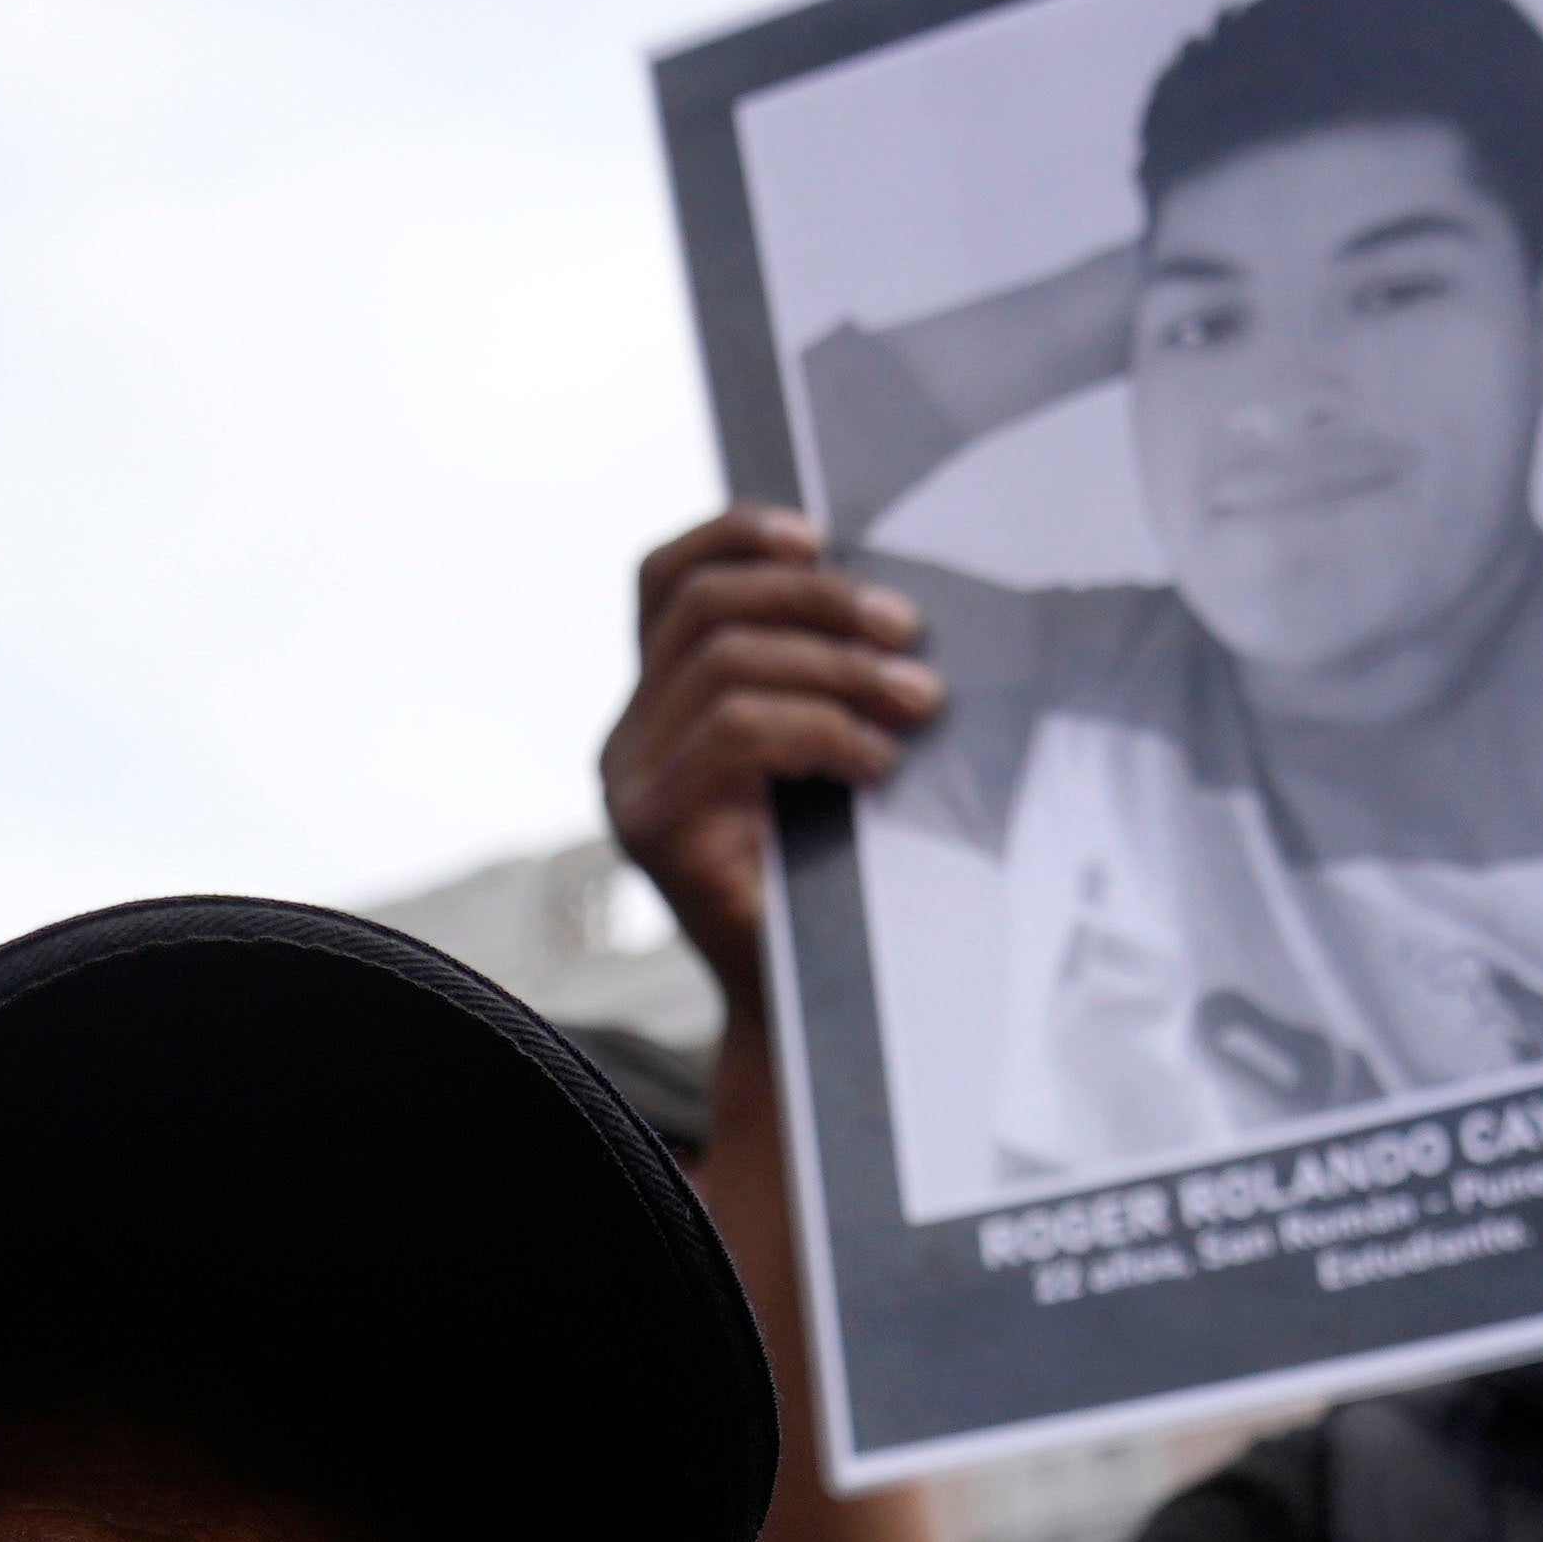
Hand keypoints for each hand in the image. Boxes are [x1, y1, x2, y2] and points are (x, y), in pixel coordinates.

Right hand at [608, 509, 942, 1002]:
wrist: (811, 1007)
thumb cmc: (830, 874)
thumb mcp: (816, 750)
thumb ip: (810, 676)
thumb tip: (876, 597)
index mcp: (656, 704)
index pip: (666, 579)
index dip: (735, 535)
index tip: (819, 534)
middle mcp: (626, 737)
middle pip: (706, 609)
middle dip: (818, 603)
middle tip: (907, 632)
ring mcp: (631, 783)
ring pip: (727, 665)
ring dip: (839, 669)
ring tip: (916, 700)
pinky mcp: (656, 829)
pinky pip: (738, 732)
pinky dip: (823, 730)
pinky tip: (877, 760)